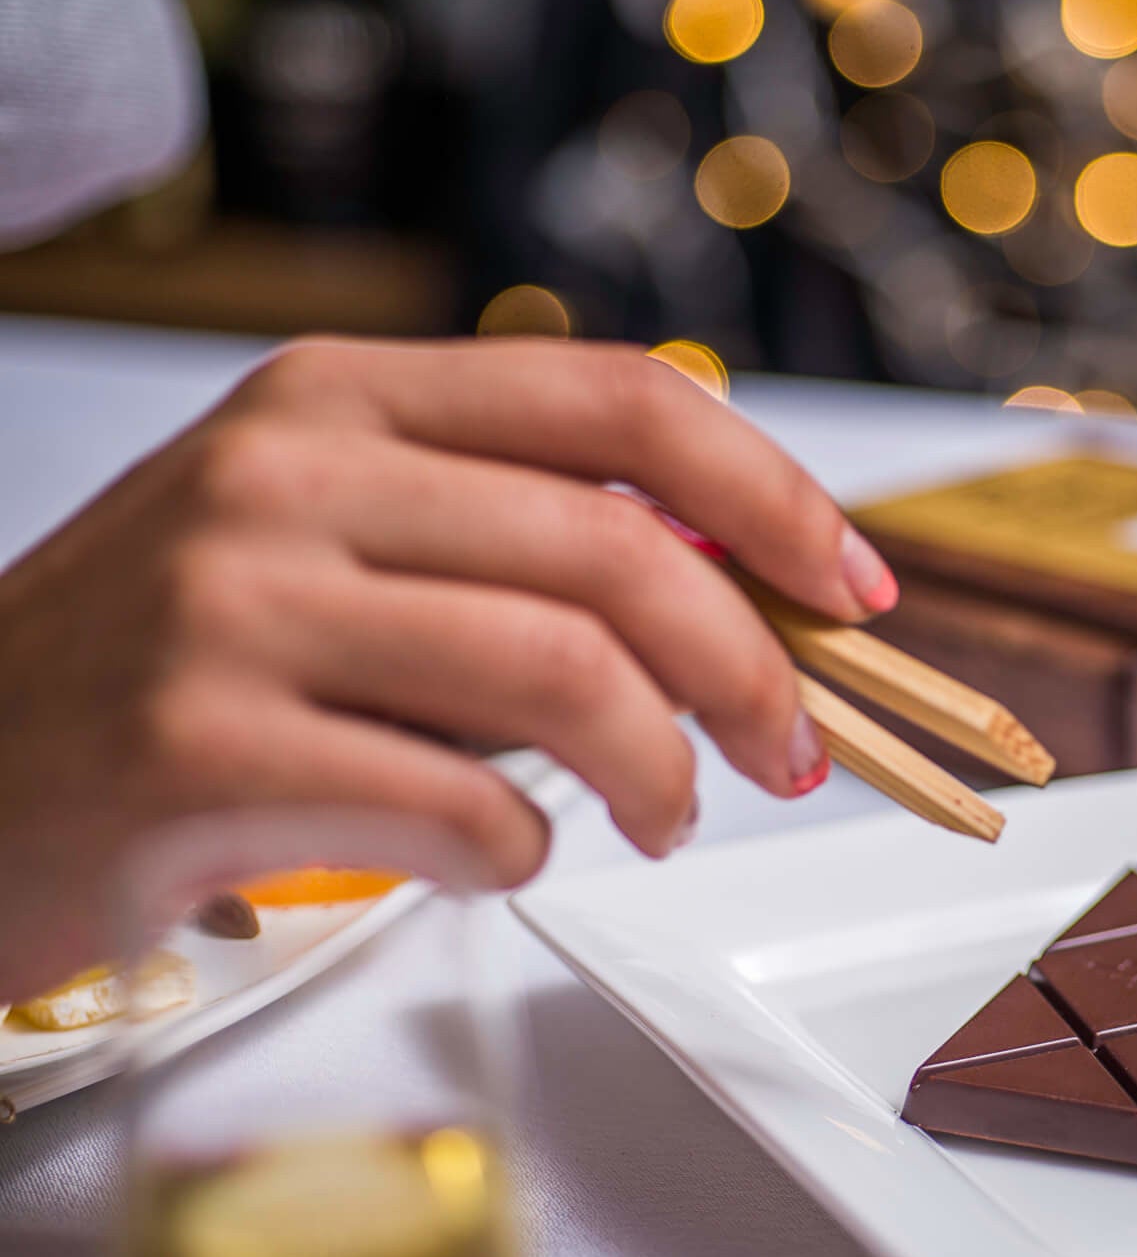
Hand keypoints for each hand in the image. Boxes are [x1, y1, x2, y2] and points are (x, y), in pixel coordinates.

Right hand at [0, 338, 896, 998]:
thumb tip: (737, 589)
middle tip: (786, 754)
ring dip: (661, 773)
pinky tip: (499, 857)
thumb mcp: (320, 547)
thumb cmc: (163, 670)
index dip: (772, 491)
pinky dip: (524, 853)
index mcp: (337, 399)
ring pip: (566, 677)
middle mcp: (285, 474)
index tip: (853, 585)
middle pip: (621, 551)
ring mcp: (232, 606)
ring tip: (661, 818)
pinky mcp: (200, 752)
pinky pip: (464, 809)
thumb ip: (501, 547)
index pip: (617, 400)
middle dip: (753, 671)